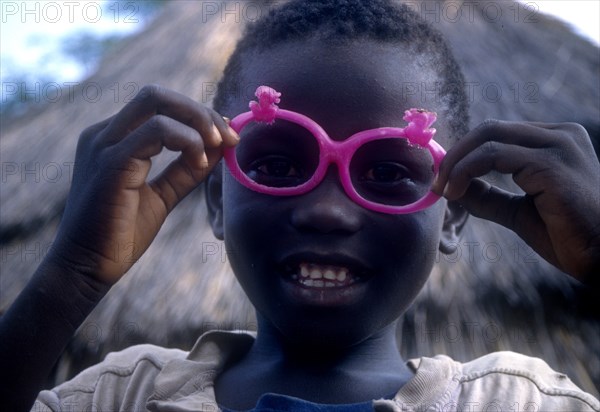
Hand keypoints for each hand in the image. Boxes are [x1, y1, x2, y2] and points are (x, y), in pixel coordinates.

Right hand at [50, 85, 237, 284]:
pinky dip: (187, 140)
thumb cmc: (120, 235)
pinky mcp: (111, 162)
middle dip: (200, 111)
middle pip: (157, 95)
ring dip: (198, 122)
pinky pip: (156, 131)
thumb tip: (219, 148)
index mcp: (113, 138)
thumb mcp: (162, 195)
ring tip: (217, 150)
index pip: (160, 107)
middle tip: (228, 138)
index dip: (199, 116)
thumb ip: (186, 170)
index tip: (228, 138)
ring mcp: (104, 144)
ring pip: (156, 102)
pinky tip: (200, 162)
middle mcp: (104, 134)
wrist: (86, 268)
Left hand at [433, 120, 599, 281]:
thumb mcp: (519, 212)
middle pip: (489, 129)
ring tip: (443, 190)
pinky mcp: (552, 164)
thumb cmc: (570, 237)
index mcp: (555, 142)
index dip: (463, 153)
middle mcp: (559, 136)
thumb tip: (454, 189)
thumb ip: (489, 197)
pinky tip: (456, 192)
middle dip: (454, 154)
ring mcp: (559, 146)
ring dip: (456, 163)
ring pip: (488, 138)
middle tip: (436, 182)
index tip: (441, 178)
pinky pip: (493, 155)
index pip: (497, 134)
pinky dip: (466, 170)